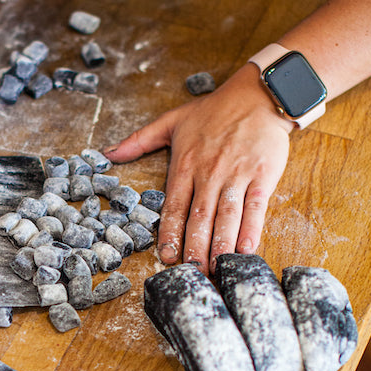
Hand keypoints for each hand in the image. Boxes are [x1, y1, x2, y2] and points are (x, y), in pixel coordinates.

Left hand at [106, 64, 291, 273]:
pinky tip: (245, 250)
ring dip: (220, 245)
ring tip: (214, 270)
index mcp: (185, 165)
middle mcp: (209, 173)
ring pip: (225, 216)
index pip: (175, 206)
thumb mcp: (171, 120)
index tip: (167, 257)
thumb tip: (107, 153)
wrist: (259, 95)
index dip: (170, 233)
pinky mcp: (262, 175)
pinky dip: (250, 230)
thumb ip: (139, 140)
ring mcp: (237, 175)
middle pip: (199, 217)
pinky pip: (255, 207)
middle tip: (190, 274)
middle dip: (194, 248)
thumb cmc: (215, 110)